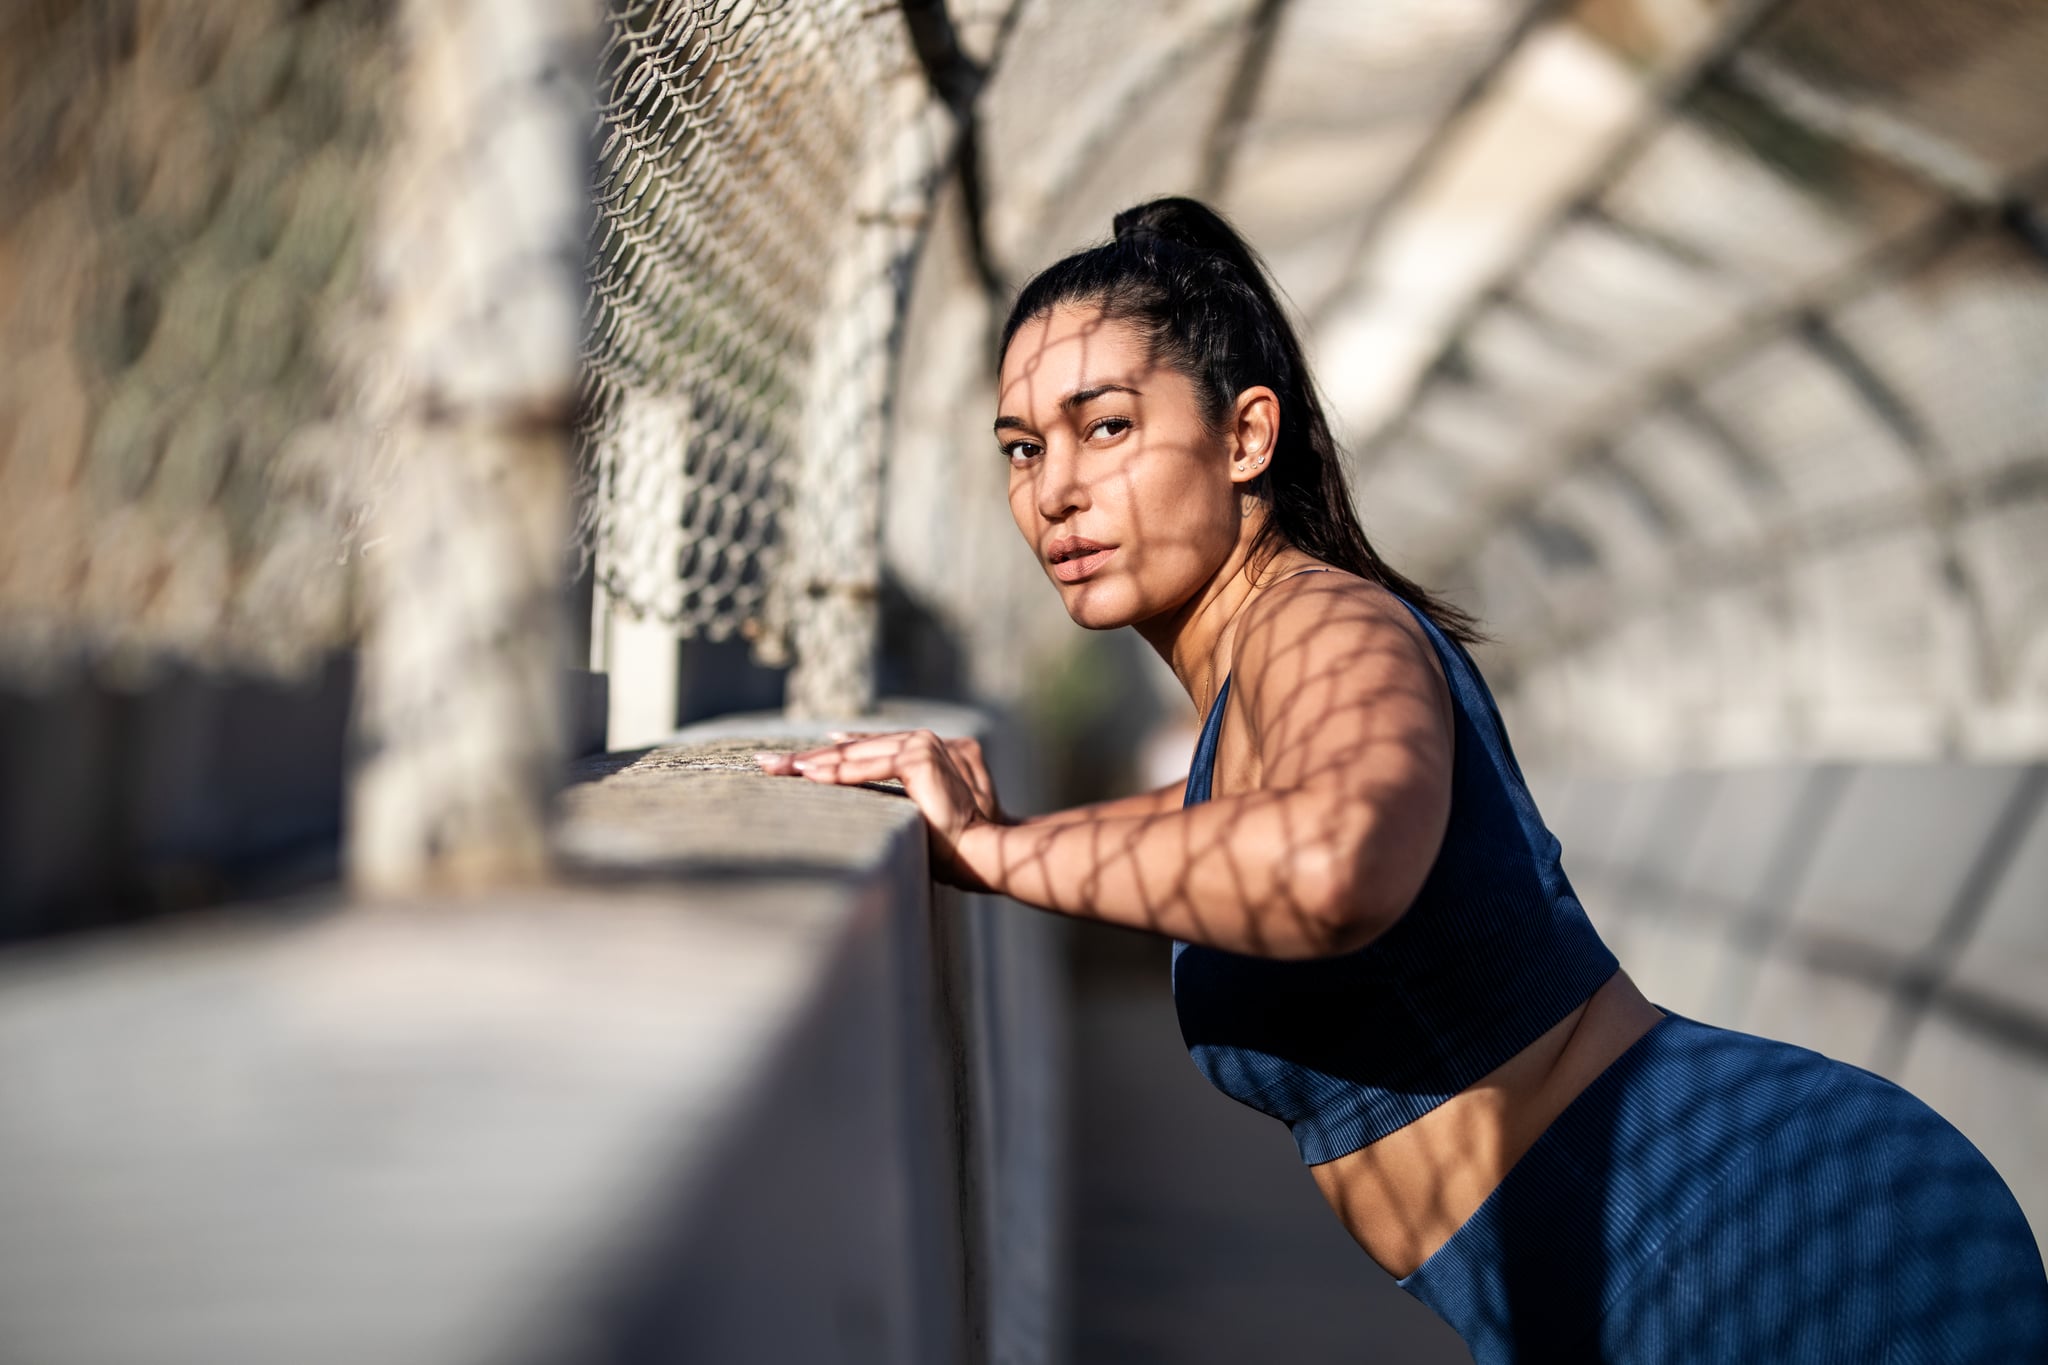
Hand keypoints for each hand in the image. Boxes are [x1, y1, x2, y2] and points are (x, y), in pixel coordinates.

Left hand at [755, 730, 1003, 887]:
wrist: (984, 851)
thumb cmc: (954, 843)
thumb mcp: (916, 812)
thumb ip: (894, 793)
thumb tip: (853, 790)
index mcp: (928, 749)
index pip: (867, 750)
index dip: (829, 755)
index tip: (795, 760)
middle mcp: (926, 740)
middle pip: (855, 748)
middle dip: (809, 758)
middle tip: (768, 763)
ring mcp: (925, 744)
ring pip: (857, 754)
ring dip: (814, 762)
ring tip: (777, 768)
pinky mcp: (921, 757)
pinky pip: (868, 766)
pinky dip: (836, 771)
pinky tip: (806, 774)